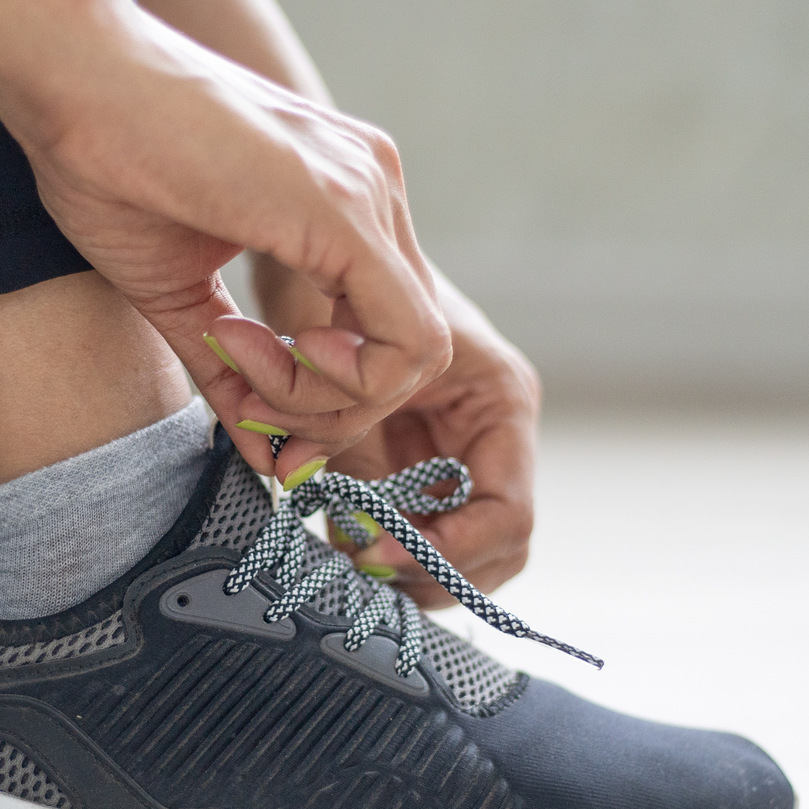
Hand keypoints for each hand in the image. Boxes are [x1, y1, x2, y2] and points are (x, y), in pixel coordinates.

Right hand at [0, 0, 453, 479]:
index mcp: (343, 198)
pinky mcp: (346, 210)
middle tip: (252, 411)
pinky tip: (260, 353)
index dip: (331, 398)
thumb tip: (262, 456)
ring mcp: (369, 191)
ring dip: (327, 403)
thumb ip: (230, 368)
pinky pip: (401, 342)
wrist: (69, 76)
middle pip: (413, 352)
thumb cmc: (104, 162)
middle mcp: (374, 186)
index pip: (386, 331)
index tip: (251, 406)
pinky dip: (337, 381)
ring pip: (417, 356)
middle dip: (333, 413)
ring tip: (239, 367)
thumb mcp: (179, 290)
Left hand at [255, 258, 541, 606]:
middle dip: (430, 571)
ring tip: (341, 548)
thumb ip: (355, 445)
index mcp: (499, 399)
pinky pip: (412, 530)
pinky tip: (331, 528)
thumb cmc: (327, 275)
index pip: (509, 514)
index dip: (451, 551)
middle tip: (361, 568)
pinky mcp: (412, 462)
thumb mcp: (345, 360)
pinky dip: (378, 544)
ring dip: (401, 565)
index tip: (380, 553)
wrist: (299, 238)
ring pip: (455, 554)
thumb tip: (356, 533)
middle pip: (495, 551)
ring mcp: (455, 450)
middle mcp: (488, 432)